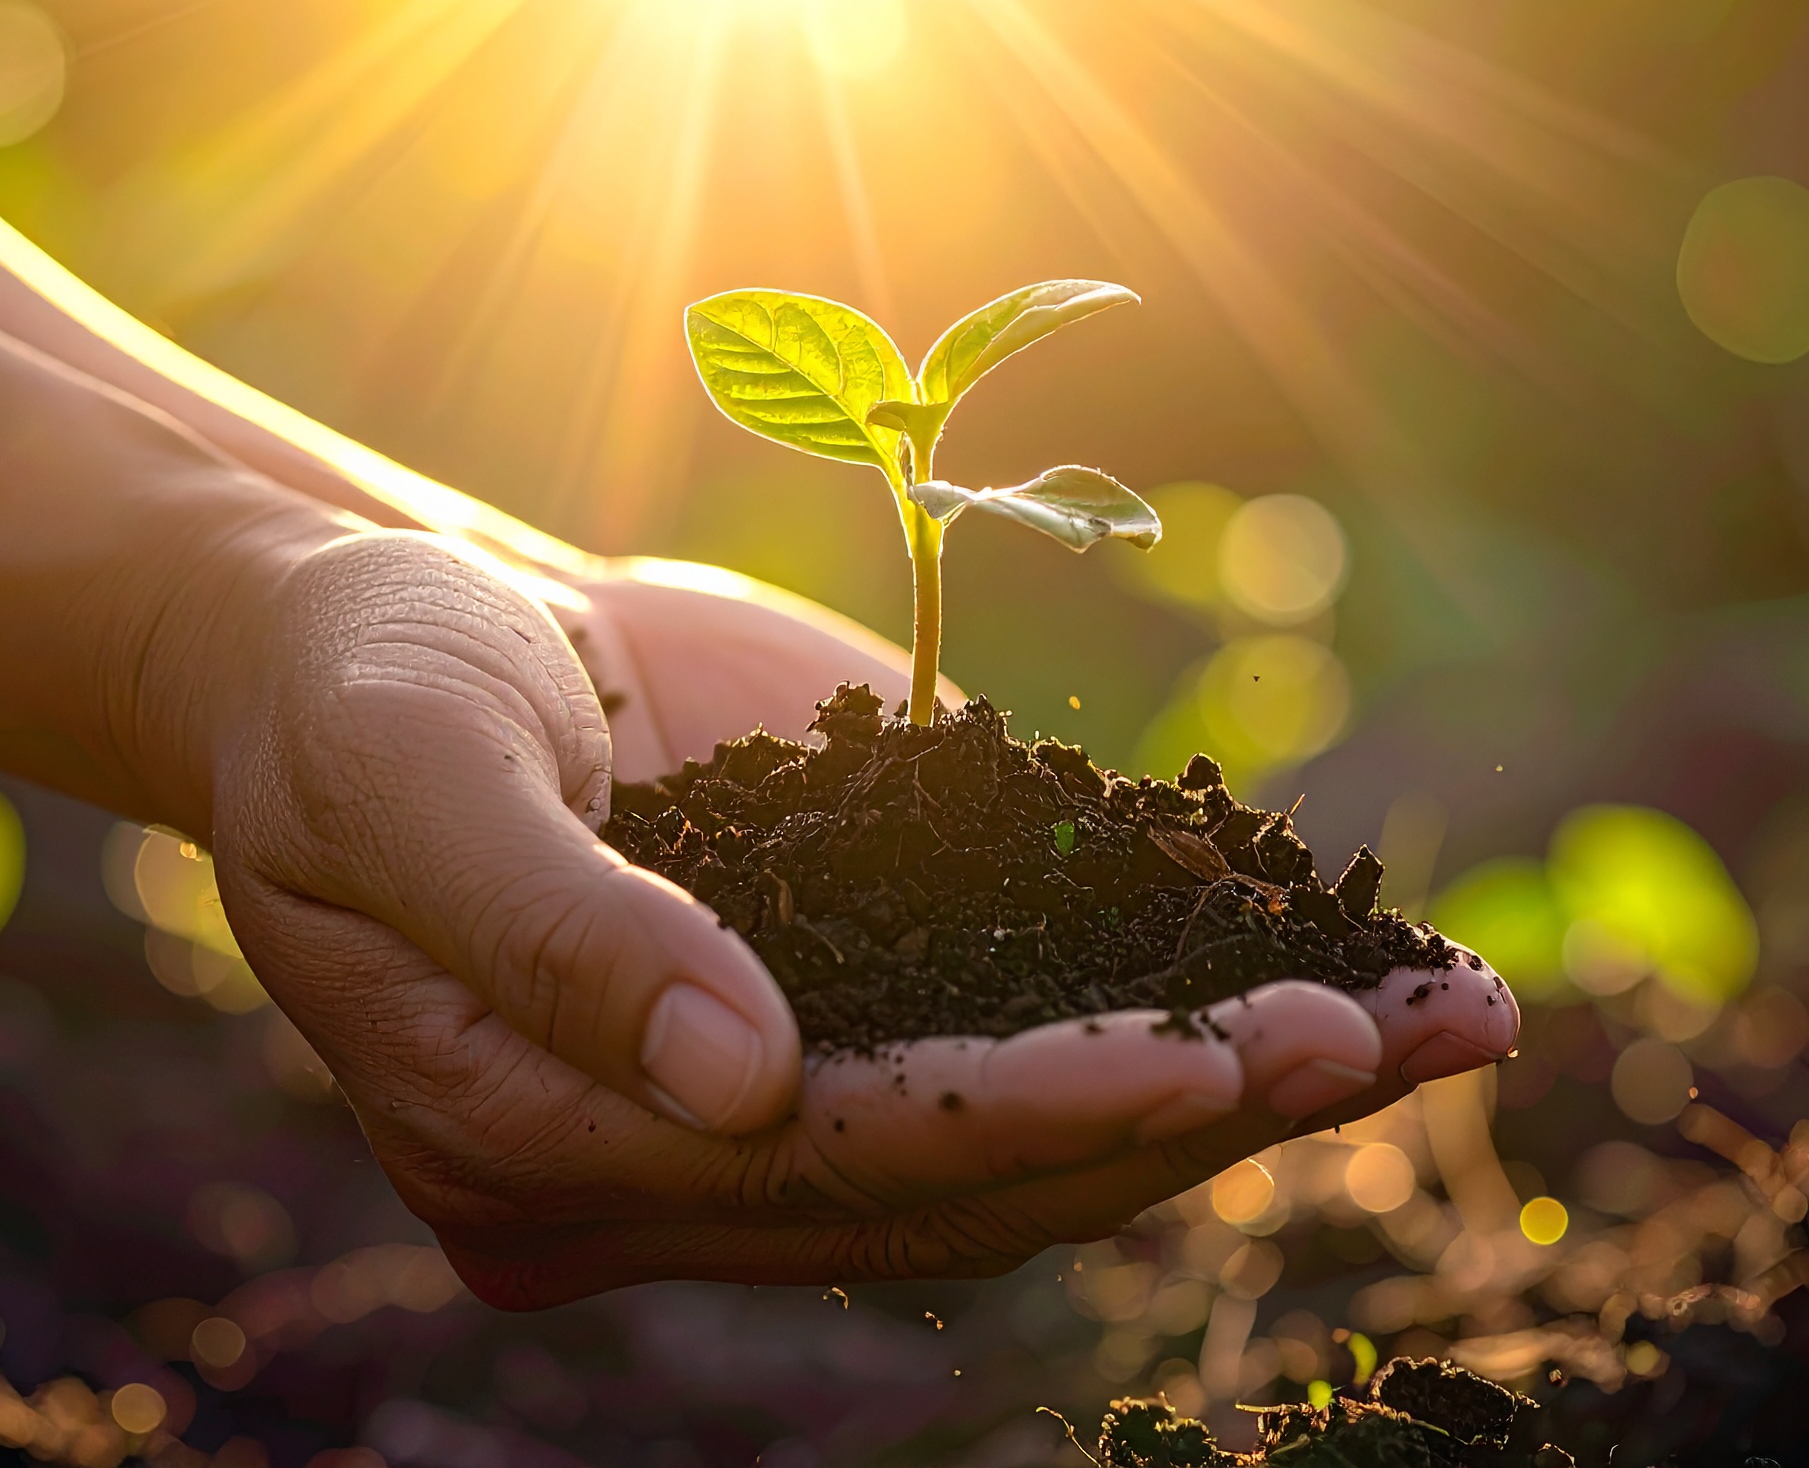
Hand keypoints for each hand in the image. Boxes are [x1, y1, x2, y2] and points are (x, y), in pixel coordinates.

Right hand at [205, 531, 1514, 1307]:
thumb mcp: (406, 771)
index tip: (1198, 1057)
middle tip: (1379, 1049)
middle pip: (966, 1174)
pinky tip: (1373, 980)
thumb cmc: (359, 687)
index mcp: (541, 1147)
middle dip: (1177, 1111)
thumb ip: (549, 927)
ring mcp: (778, 1093)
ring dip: (1244, 1081)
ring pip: (1039, 1130)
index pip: (817, 1160)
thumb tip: (737, 1081)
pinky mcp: (854, 997)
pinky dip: (1205, 999)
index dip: (1013, 1114)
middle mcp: (683, 1161)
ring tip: (1448, 1026)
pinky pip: (1043, 1024)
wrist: (381, 634)